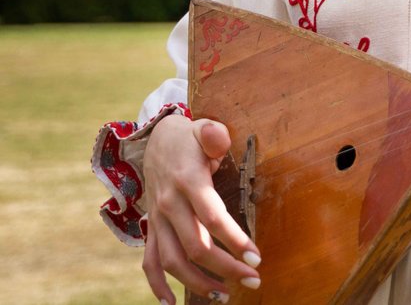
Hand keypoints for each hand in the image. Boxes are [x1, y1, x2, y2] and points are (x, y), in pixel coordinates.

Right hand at [142, 115, 260, 301]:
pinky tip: (172, 303)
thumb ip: (214, 135)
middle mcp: (169, 204)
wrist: (155, 140)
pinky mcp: (151, 227)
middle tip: (254, 280)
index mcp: (188, 181)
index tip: (256, 258)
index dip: (234, 240)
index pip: (212, 217)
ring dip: (196, 282)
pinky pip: (149, 262)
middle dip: (226, 268)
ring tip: (224, 296)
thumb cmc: (190, 138)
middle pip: (195, 246)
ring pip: (172, 260)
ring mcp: (157, 219)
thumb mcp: (204, 129)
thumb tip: (219, 139)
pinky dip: (157, 285)